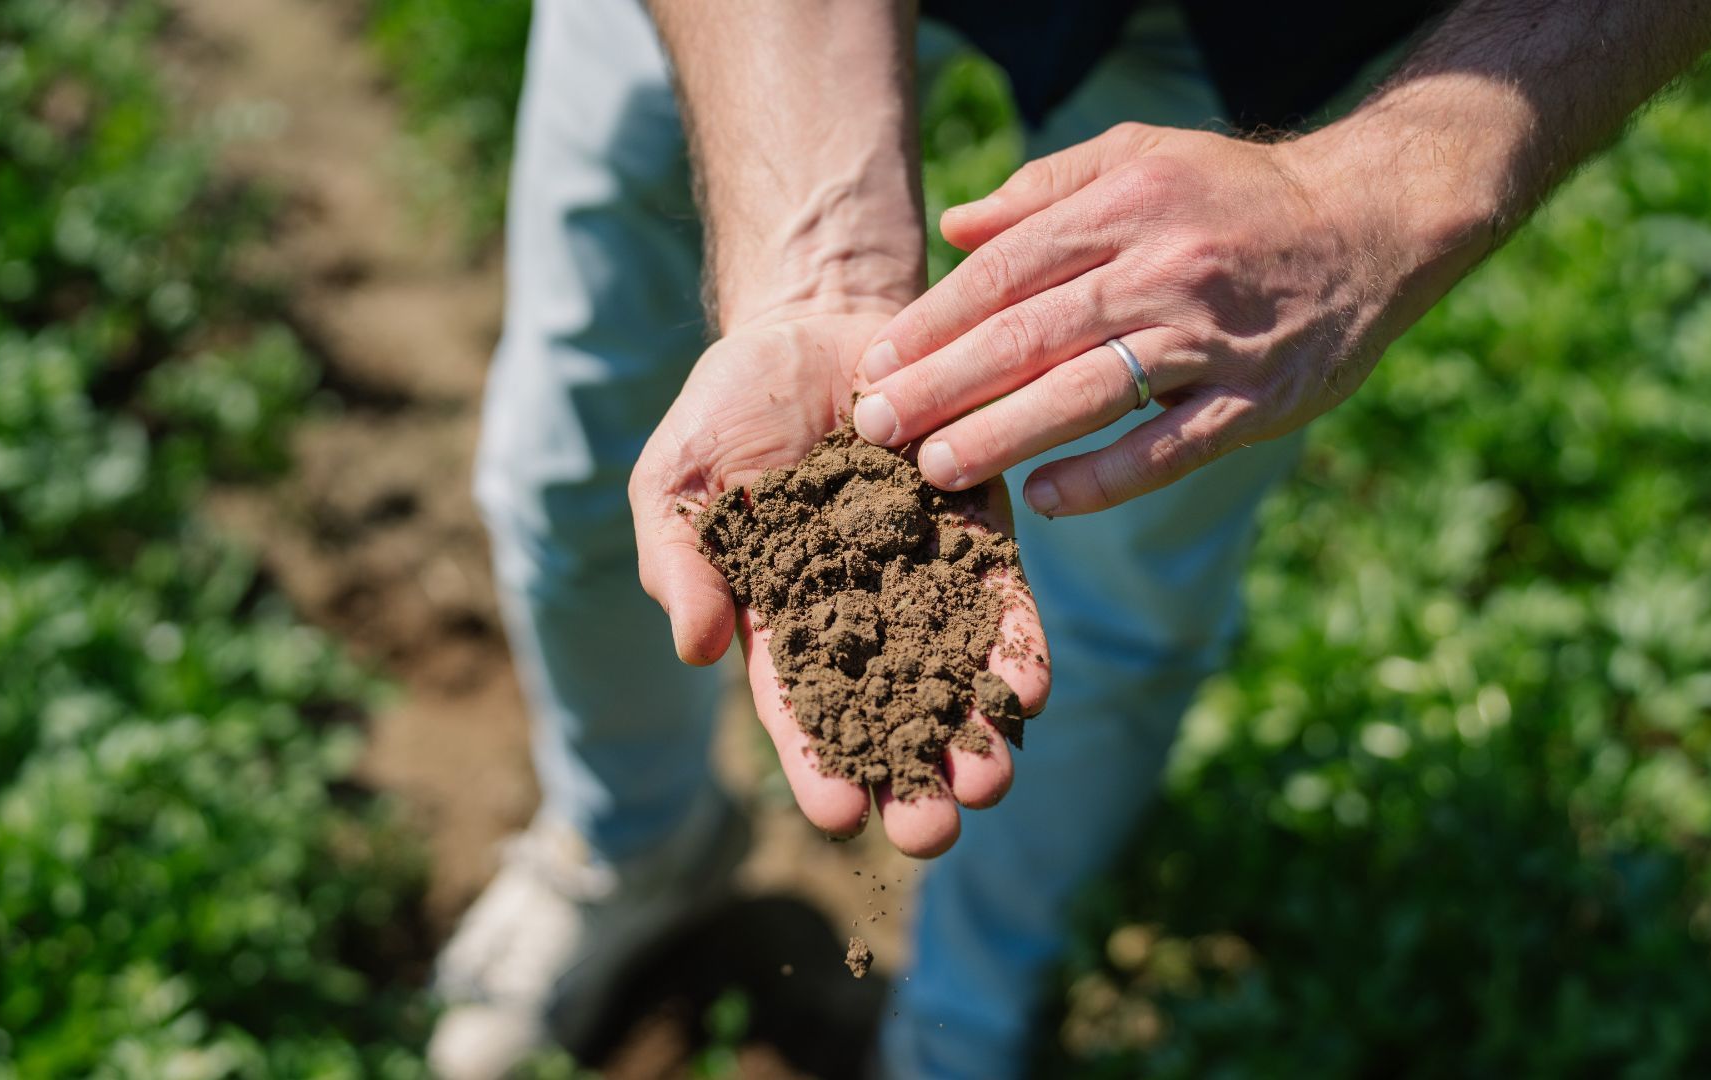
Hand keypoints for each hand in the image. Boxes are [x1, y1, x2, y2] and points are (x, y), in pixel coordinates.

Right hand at [629, 310, 1050, 856]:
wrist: (815, 324)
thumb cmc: (728, 410)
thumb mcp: (677, 481)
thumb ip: (679, 563)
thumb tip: (694, 652)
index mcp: (780, 620)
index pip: (799, 707)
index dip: (816, 762)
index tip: (836, 816)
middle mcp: (859, 617)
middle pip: (888, 712)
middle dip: (912, 773)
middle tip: (934, 831)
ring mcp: (925, 579)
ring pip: (954, 674)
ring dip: (976, 730)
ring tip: (993, 780)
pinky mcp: (981, 535)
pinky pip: (1003, 600)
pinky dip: (1017, 646)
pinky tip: (1033, 689)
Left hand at [848, 121, 1476, 515]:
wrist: (1373, 220)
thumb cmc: (1236, 193)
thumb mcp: (1142, 157)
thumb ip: (1046, 189)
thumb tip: (955, 227)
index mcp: (1126, 206)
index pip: (1006, 271)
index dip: (933, 322)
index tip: (875, 366)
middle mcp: (1163, 267)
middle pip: (1032, 333)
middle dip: (944, 386)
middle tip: (876, 428)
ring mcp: (1212, 338)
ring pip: (1090, 392)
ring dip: (1005, 435)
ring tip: (935, 470)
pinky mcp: (1258, 398)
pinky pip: (1171, 447)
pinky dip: (1107, 478)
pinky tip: (1046, 499)